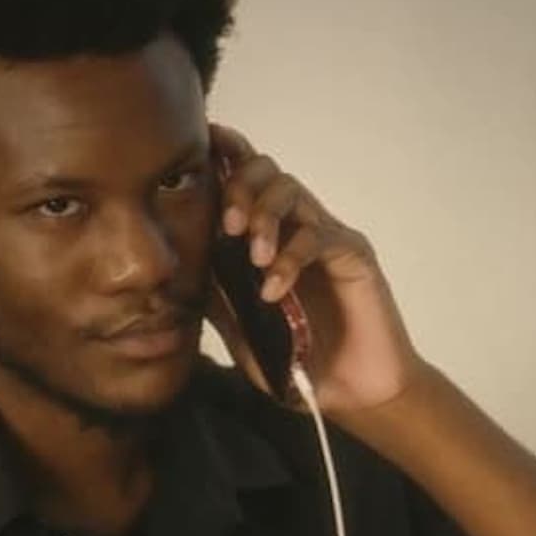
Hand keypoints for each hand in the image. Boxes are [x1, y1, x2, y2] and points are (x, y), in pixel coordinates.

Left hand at [206, 124, 427, 413]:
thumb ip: (219, 298)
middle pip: (268, 172)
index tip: (203, 141)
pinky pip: (319, 236)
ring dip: (265, 217)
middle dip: (240, 187)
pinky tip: (274, 290)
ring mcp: (327, 238)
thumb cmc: (299, 361)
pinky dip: (290, 259)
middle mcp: (297, 228)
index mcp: (269, 238)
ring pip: (293, 193)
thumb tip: (181, 269)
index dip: (227, 155)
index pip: (247, 183)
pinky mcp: (354, 255)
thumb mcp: (244, 331)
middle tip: (228, 225)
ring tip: (252, 258)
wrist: (352, 394)